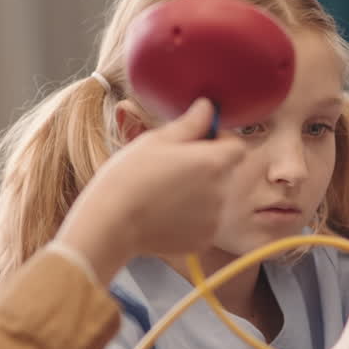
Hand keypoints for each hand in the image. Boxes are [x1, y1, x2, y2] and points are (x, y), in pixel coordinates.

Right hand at [55, 98, 245, 282]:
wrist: (111, 223)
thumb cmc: (129, 177)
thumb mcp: (157, 140)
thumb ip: (190, 124)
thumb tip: (208, 107)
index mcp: (213, 162)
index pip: (236, 146)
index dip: (221, 140)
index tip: (199, 140)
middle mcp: (220, 191)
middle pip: (224, 172)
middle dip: (206, 166)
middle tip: (172, 167)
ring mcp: (213, 218)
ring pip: (214, 198)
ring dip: (198, 192)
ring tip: (163, 192)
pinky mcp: (203, 240)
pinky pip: (204, 222)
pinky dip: (190, 217)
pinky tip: (164, 213)